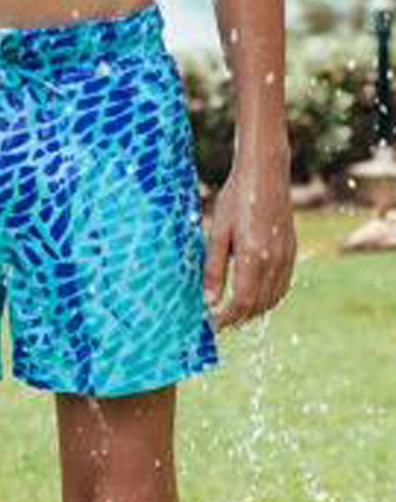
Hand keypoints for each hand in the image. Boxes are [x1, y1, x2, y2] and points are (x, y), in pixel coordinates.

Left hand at [203, 150, 296, 331]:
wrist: (266, 175)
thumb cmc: (236, 199)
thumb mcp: (217, 232)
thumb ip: (213, 268)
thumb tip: (208, 301)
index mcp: (254, 256)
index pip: (241, 302)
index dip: (225, 319)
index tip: (210, 325)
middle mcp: (275, 261)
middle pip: (258, 305)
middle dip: (237, 319)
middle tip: (217, 322)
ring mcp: (287, 257)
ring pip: (272, 299)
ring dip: (252, 311)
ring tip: (231, 314)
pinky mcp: (292, 252)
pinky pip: (282, 286)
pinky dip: (268, 298)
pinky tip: (252, 297)